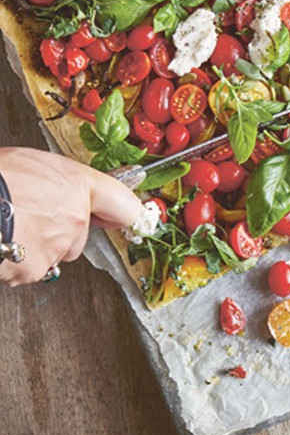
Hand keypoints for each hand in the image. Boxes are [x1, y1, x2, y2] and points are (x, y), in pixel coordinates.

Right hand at [0, 147, 141, 285]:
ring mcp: (57, 246)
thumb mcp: (31, 163)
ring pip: (54, 254)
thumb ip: (57, 182)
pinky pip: (29, 271)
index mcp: (77, 185)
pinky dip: (16, 263)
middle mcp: (74, 217)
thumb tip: (57, 190)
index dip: (127, 212)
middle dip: (59, 232)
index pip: (122, 203)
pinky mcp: (35, 269)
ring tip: (9, 227)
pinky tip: (2, 242)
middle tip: (28, 217)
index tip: (132, 218)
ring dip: (35, 248)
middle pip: (80, 235)